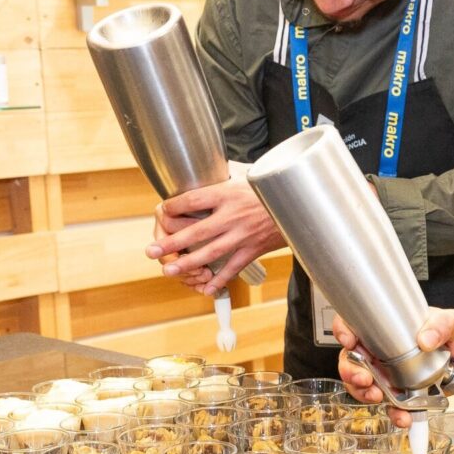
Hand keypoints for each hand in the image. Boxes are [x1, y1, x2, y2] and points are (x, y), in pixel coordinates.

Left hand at [145, 161, 284, 295]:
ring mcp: (243, 235)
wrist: (300, 205)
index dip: (173, 207)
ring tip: (170, 270)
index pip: (192, 200)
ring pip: (210, 253)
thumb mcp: (248, 174)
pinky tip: (207, 288)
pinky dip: (220, 280)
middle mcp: (232, 216)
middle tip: (152, 250)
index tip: (163, 211)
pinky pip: (233, 268)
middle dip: (171, 242)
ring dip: (188, 264)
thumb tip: (211, 166)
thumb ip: (228, 174)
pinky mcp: (253, 249)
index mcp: (228, 194)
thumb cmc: (273, 188)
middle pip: (196, 231)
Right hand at [335, 308, 453, 427]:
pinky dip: (394, 414)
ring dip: (365, 394)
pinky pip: (392, 406)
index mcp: (393, 328)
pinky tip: (403, 416)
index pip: (358, 324)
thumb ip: (441, 324)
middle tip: (364, 378)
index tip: (350, 341)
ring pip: (366, 385)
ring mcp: (394, 374)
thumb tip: (425, 338)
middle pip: (354, 359)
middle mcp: (387, 351)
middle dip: (352, 370)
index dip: (345, 330)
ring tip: (378, 397)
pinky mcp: (406, 394)